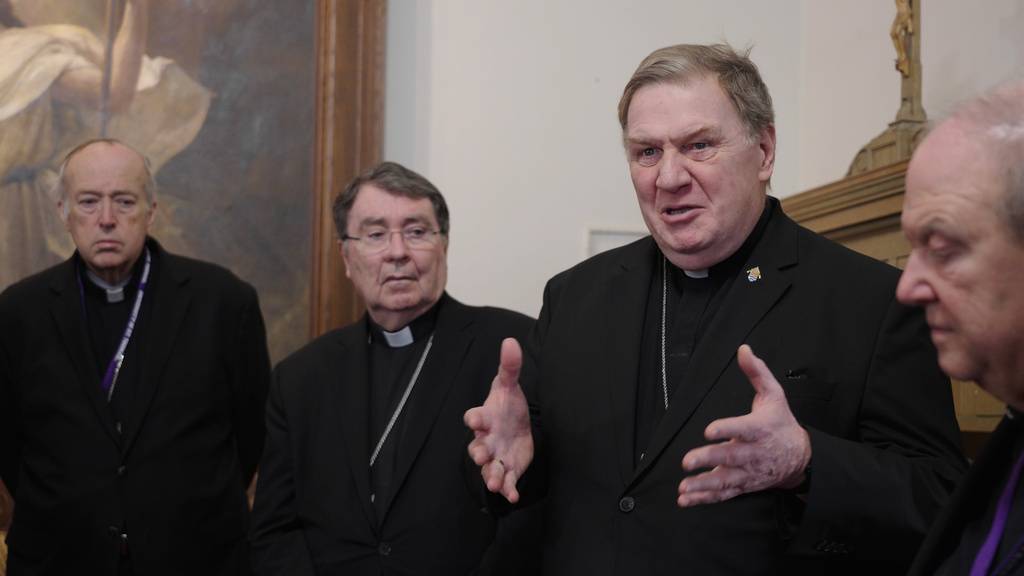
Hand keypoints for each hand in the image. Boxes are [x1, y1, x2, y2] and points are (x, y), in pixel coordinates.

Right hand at [464, 338, 533, 502]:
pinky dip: (508, 489)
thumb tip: (510, 341)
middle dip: (478, 453)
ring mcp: (496, 456)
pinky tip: (513, 496)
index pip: (473, 417)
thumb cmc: (508, 406)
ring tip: (496, 483)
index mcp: (485, 418)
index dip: (473, 419)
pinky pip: (506, 481)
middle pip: (476, 448)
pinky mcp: (508, 469)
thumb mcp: (509, 385)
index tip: (475, 420)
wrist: (519, 427)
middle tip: (482, 455)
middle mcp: (486, 439)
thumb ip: (510, 367)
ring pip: (489, 469)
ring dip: (491, 476)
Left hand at [677, 344, 810, 506]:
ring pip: (726, 481)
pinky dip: (704, 499)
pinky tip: (686, 499)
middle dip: (709, 460)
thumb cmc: (782, 423)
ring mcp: (748, 472)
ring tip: (684, 487)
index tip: (709, 430)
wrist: (802, 458)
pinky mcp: (744, 485)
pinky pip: (724, 494)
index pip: (743, 429)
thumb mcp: (775, 395)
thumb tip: (744, 350)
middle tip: (688, 461)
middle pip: (731, 458)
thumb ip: (757, 373)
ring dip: (703, 485)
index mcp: (760, 429)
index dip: (726, 429)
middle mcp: (754, 453)